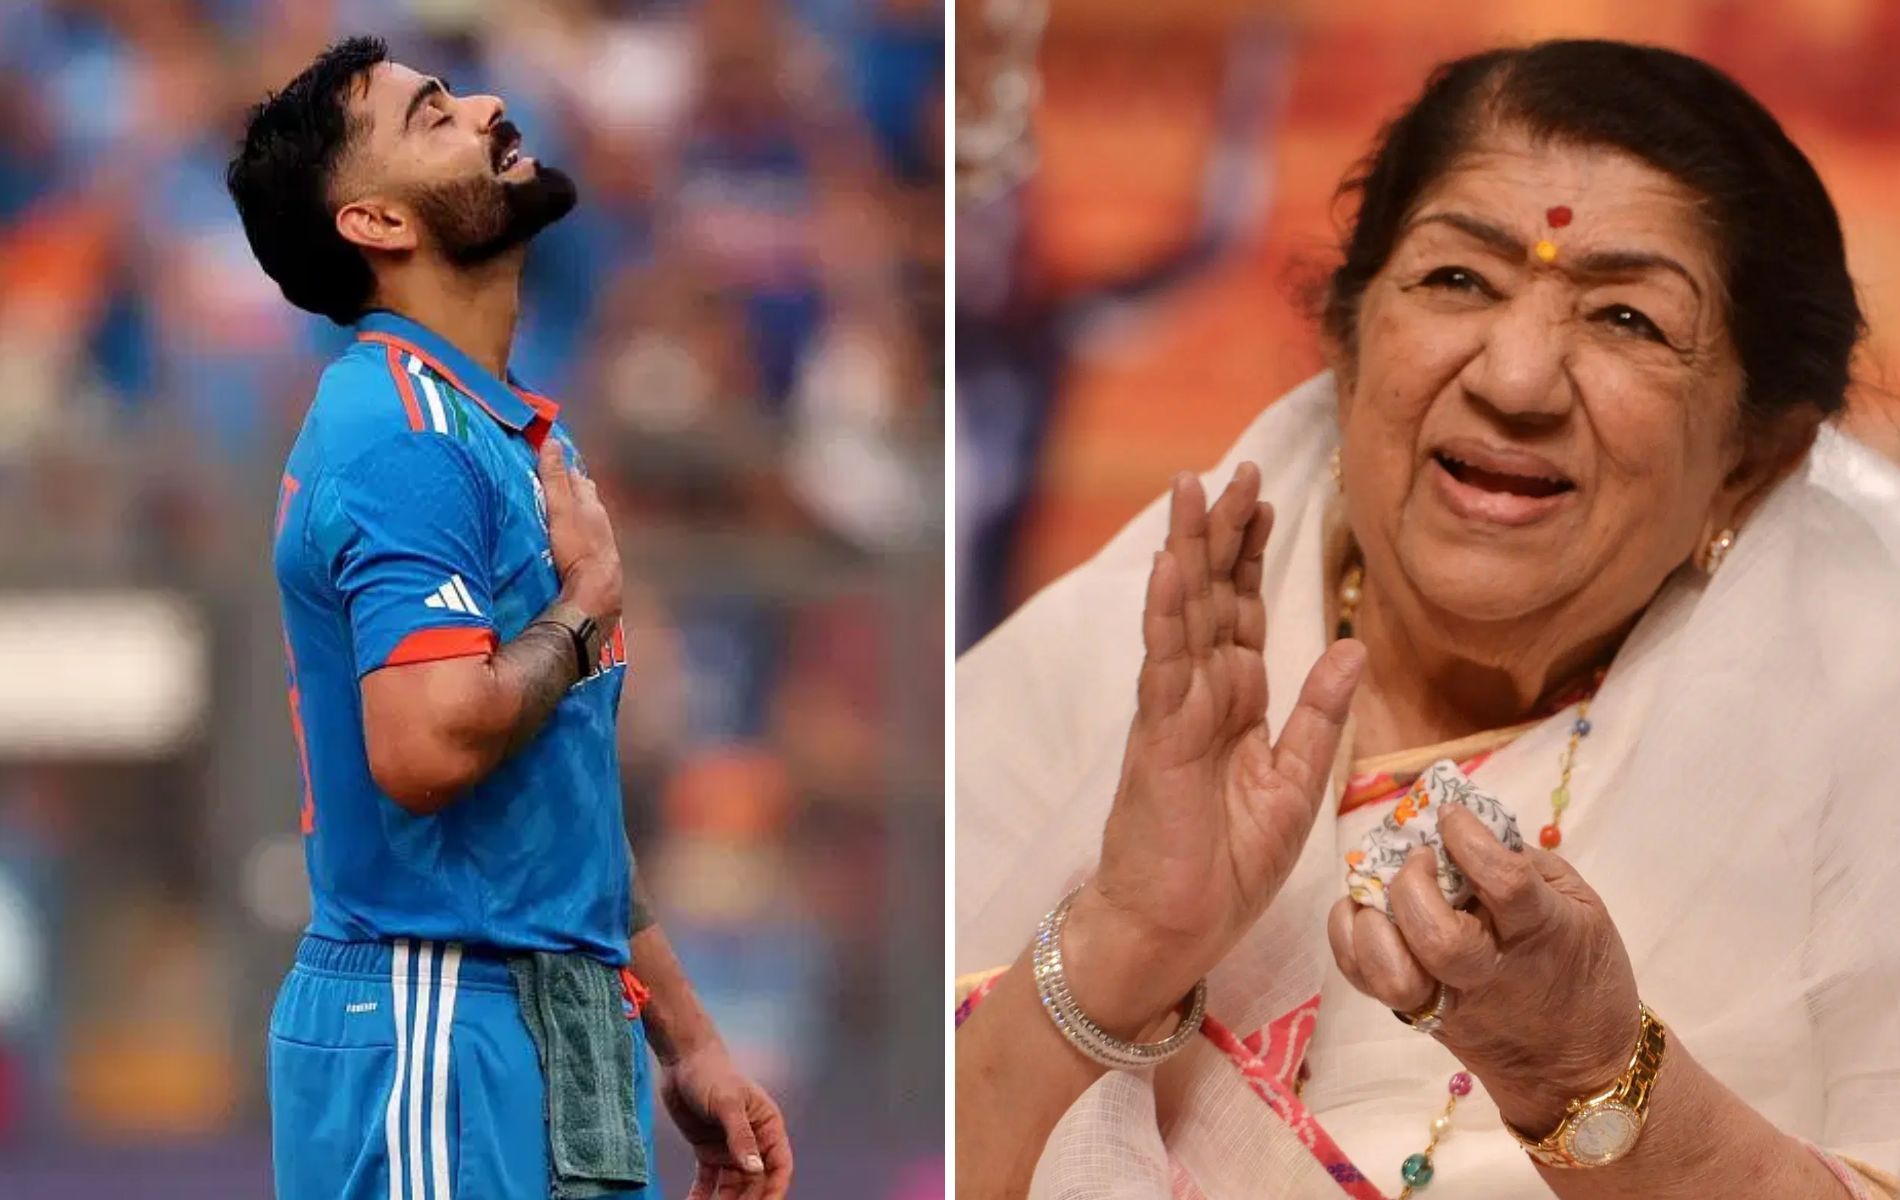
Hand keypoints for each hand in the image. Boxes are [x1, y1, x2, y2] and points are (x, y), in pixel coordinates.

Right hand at [536, 436, 621, 624]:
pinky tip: (566, 542)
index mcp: (591, 504)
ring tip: (556, 512)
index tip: (550, 460)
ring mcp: (600, 541)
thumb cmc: (578, 548)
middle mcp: (600, 520)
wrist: (596, 591)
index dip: (565, 468)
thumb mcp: (561, 509)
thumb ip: (555, 479)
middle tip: (552, 485)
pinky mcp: (596, 560)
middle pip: (585, 498)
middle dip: (571, 490)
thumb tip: (551, 442)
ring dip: (574, 514)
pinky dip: (575, 534)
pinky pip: (584, 540)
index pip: (578, 478)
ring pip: (587, 519)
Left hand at [662, 1047, 792, 1199]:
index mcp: (768, 1126)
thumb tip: (756, 1169)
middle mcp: (753, 1141)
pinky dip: (702, 1196)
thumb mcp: (727, 1104)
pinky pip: (708, 1181)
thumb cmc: (711, 1074)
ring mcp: (730, 1148)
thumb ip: (741, 1137)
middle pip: (755, 1182)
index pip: (779, 1165)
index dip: (775, 1189)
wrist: (681, 1061)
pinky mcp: (708, 1151)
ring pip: (732, 1186)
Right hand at [1068, 465, 1365, 1037]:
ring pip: (1184, 614)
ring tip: (1194, 488)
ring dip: (1189, 551)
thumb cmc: (1224, 869)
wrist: (1172, 929)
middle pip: (1215, 596)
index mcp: (1236, 703)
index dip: (1255, 555)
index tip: (1270, 497)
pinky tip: (1172, 570)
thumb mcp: (1295, 785)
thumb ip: (1321, 715)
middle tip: (1237, 468)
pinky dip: (1168, 615)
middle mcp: (1202, 694)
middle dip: (1224, 531)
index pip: (1246, 612)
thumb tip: (1357, 646)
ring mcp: (1175, 710)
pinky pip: (1164, 665)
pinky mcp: (1160, 737)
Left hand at [1326, 805, 1641, 1133]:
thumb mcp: (1580, 906)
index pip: (1505, 883)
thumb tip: (1463, 825)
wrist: (1575, 1070)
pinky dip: (1349, 942)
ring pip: (1394, 975)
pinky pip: (1368, 984)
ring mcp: (1449, 1002)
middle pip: (1437, 938)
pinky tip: (1361, 913)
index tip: (1452, 816)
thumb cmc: (1582, 971)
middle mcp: (1490, 973)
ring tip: (1379, 890)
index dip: (1471, 841)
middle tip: (1419, 859)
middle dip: (1413, 885)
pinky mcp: (1419, 1018)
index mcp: (1542, 934)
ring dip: (1371, 922)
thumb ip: (1524, 864)